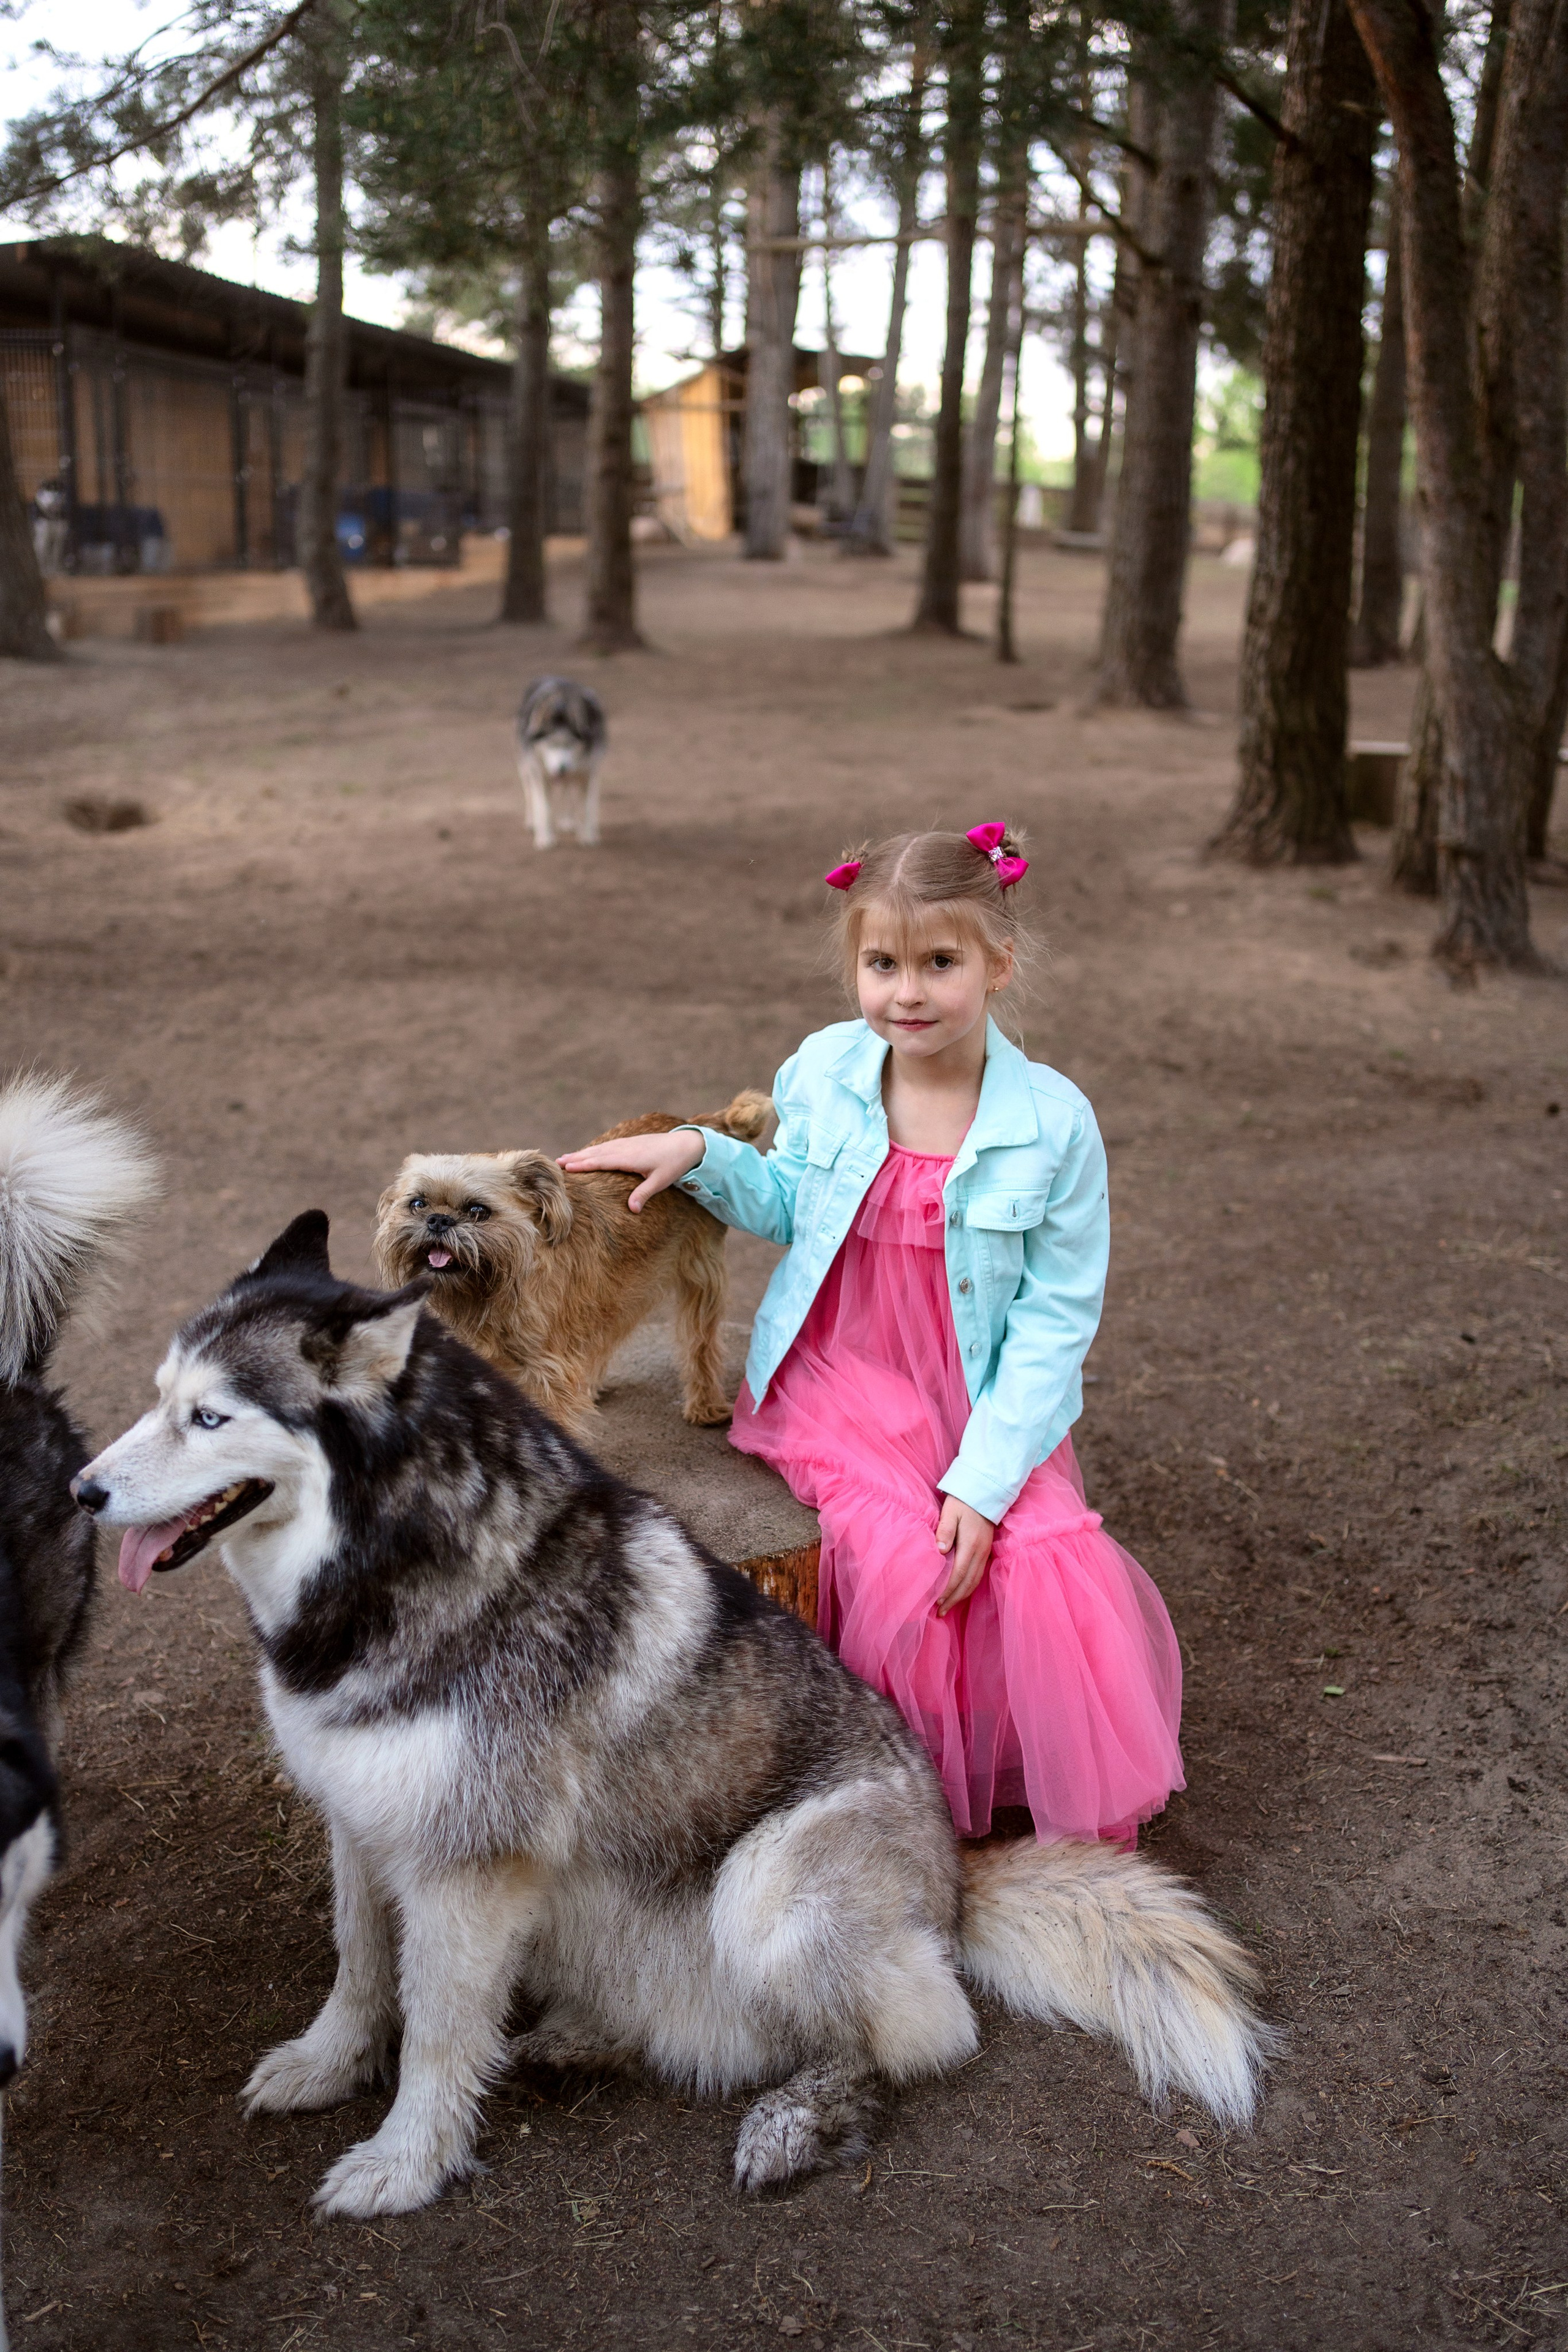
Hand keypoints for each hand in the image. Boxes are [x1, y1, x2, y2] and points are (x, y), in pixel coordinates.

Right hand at [557, 1129, 704, 1211]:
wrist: (687, 1143)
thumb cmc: (674, 1164)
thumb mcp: (661, 1181)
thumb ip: (644, 1194)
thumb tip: (632, 1210)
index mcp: (630, 1157)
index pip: (601, 1161)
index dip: (583, 1164)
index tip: (567, 1168)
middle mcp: (625, 1148)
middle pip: (596, 1153)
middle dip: (576, 1158)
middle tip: (556, 1163)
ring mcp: (627, 1143)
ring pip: (600, 1148)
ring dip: (582, 1153)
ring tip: (566, 1157)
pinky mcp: (631, 1142)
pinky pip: (607, 1146)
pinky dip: (594, 1149)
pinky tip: (588, 1153)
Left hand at [934, 1495, 994, 1614]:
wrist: (985, 1491)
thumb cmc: (963, 1501)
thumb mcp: (950, 1512)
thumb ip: (944, 1531)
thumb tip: (939, 1552)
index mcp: (970, 1544)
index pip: (958, 1574)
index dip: (947, 1590)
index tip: (936, 1602)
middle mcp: (980, 1552)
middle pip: (968, 1583)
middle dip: (954, 1599)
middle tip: (940, 1612)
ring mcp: (985, 1552)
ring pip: (974, 1581)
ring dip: (961, 1596)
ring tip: (948, 1607)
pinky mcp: (986, 1550)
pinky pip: (978, 1575)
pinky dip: (969, 1587)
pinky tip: (960, 1592)